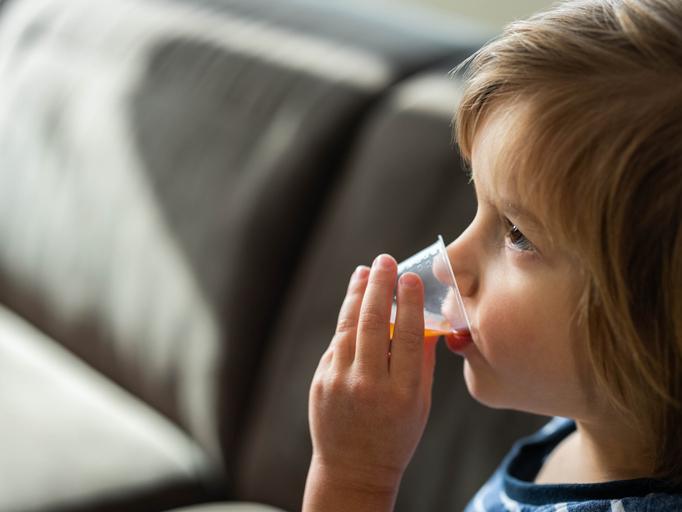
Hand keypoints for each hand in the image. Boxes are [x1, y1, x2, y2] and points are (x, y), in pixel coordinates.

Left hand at [303, 254, 436, 510]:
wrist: (354, 469)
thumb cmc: (396, 435)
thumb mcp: (420, 404)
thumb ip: (421, 361)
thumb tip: (424, 318)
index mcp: (402, 392)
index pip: (407, 334)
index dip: (409, 301)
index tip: (411, 277)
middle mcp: (369, 385)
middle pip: (372, 322)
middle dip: (379, 285)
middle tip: (385, 261)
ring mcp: (340, 382)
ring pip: (348, 325)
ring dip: (357, 293)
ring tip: (365, 271)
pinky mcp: (321, 381)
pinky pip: (337, 342)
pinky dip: (347, 318)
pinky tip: (354, 300)